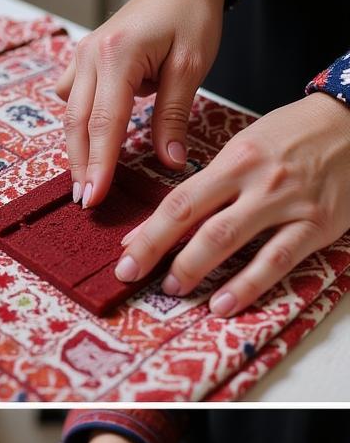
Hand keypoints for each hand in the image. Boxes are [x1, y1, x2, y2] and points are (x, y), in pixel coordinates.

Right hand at [56, 0, 225, 207]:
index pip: (104, 123)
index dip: (98, 165)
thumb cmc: (190, 16)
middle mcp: (89, 57)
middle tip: (84, 201)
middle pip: (77, 125)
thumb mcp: (191, 65)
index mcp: (117, 56)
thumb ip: (174, 116)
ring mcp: (80, 58)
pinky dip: (77, 124)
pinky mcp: (80, 62)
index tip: (94, 197)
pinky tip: (88, 140)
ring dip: (76, 150)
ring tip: (84, 182)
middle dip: (80, 166)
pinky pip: (70, 100)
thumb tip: (170, 163)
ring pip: (70, 116)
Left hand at [114, 93, 349, 315]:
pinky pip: (277, 260)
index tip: (125, 261)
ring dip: (199, 271)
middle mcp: (259, 182)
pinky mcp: (317, 225)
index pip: (180, 203)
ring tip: (175, 291)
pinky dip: (248, 285)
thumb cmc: (290, 138)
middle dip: (164, 256)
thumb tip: (146, 231)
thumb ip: (198, 192)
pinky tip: (224, 304)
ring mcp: (290, 204)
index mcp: (235, 160)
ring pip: (234, 242)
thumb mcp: (240, 151)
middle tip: (138, 280)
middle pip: (201, 225)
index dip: (148, 236)